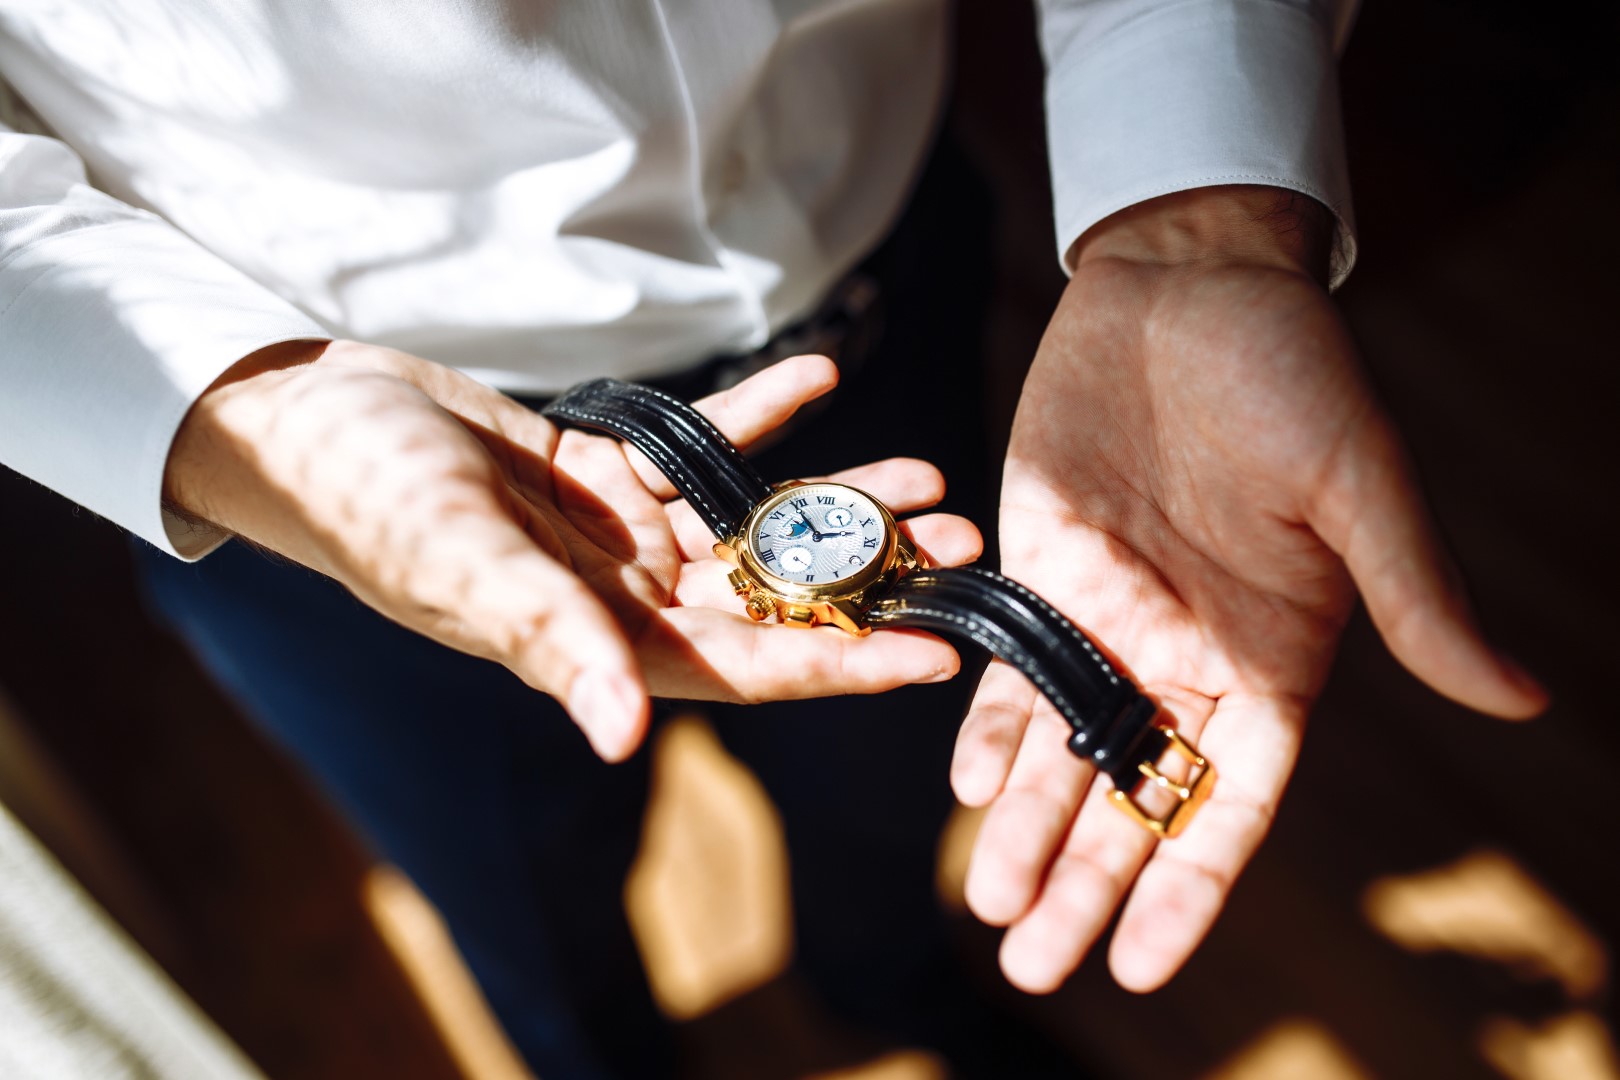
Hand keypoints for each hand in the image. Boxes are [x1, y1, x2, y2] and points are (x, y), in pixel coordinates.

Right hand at [164, 343, 978, 760]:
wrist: (308, 417)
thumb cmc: (366, 497)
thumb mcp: (461, 562)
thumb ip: (550, 640)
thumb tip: (620, 734)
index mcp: (601, 642)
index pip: (748, 666)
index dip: (844, 663)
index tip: (939, 656)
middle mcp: (624, 597)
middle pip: (774, 594)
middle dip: (869, 576)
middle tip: (962, 547)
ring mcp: (620, 534)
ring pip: (755, 522)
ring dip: (836, 498)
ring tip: (923, 477)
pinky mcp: (606, 472)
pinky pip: (702, 444)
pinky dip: (759, 414)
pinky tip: (821, 377)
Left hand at [952, 187, 1546, 992]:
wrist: (1189, 280)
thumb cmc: (1292, 371)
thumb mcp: (1360, 486)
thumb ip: (1417, 596)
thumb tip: (1521, 699)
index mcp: (1272, 653)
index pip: (1229, 800)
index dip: (1185, 885)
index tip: (1141, 966)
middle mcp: (1186, 652)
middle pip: (1131, 796)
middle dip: (1086, 883)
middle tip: (1033, 968)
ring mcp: (1108, 614)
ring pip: (1062, 748)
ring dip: (1028, 830)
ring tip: (991, 909)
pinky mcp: (1041, 563)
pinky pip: (1009, 664)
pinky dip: (988, 726)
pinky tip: (965, 789)